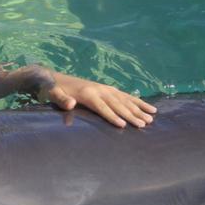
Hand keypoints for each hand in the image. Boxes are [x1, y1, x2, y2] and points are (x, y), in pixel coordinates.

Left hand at [37, 71, 156, 127]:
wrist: (55, 78)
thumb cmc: (53, 90)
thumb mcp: (52, 94)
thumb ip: (61, 99)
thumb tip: (70, 104)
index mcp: (87, 93)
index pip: (102, 107)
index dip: (112, 116)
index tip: (123, 125)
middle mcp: (100, 89)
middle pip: (118, 104)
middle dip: (131, 115)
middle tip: (144, 125)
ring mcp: (106, 89)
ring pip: (125, 100)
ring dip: (139, 109)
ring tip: (151, 118)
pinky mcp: (109, 89)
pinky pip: (126, 96)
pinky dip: (138, 102)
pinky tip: (149, 108)